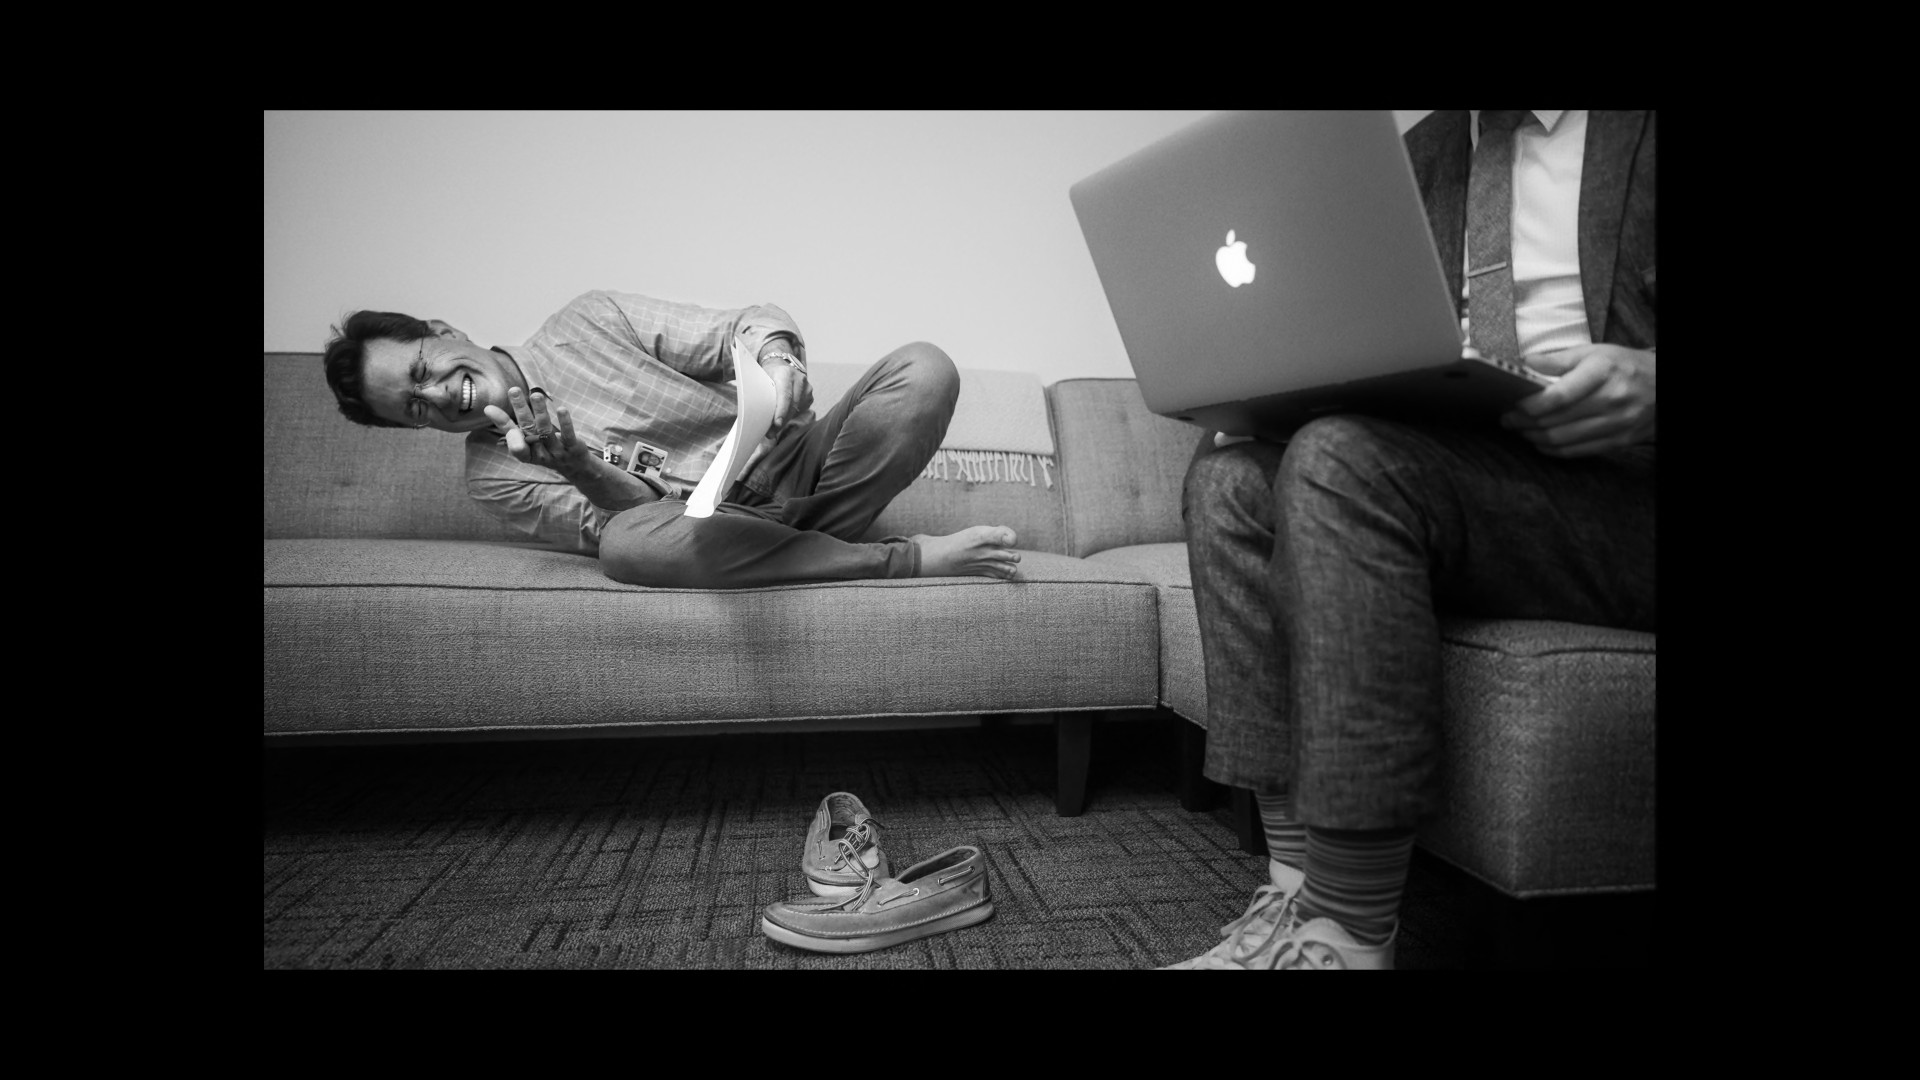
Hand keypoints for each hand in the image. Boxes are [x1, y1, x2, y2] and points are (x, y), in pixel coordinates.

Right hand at [483, 386, 593, 474]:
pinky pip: (568, 435)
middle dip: (520, 410)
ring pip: (546, 431)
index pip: (510, 438)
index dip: (502, 425)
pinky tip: (561, 409)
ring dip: (540, 412)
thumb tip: (487, 408)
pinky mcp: (572, 447)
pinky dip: (565, 423)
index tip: (490, 408)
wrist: (574, 466)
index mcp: (526, 453)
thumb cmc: (544, 448)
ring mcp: (556, 451)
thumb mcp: (526, 440)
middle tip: (514, 390)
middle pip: (528, 430)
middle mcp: (539, 453)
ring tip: (535, 395)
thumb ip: (508, 426)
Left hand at [758, 346, 813, 437]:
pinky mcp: (810, 394)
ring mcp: (807, 387)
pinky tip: (783, 416)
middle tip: (770, 433)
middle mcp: (799, 379)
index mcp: (785, 374)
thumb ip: (761, 393)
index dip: (781, 410)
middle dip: (781, 421)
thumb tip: (754, 415)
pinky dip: (791, 415)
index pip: (785, 395)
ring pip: (797, 409)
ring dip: (785, 420)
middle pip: (792, 405)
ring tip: (774, 428)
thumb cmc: (768, 374)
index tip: (776, 424)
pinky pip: (801, 409)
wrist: (781, 364)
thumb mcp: (762, 378)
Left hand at [1503, 344, 1655, 456]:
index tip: (1513, 404)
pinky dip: (1552, 449)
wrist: (1663, 387)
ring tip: (1520, 430)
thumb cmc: (1624, 366)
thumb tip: (1525, 362)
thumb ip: (1559, 359)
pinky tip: (1540, 442)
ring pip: (1562, 439)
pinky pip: (1577, 452)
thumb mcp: (1595, 352)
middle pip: (1555, 420)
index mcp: (1602, 372)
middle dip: (1524, 422)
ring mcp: (1616, 424)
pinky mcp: (1618, 441)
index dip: (1530, 404)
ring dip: (1534, 437)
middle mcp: (1611, 399)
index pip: (1558, 396)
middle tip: (1507, 419)